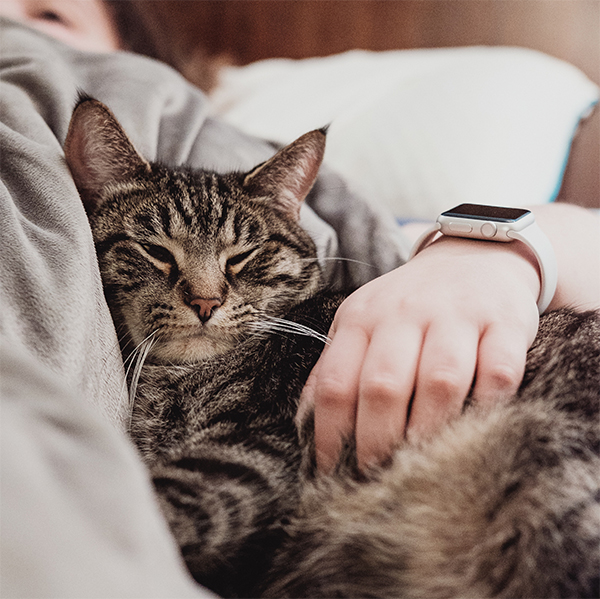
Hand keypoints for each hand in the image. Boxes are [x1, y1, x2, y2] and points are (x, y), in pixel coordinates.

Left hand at [298, 236, 540, 471]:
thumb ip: (336, 366)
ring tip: (422, 466)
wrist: (474, 254)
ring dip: (429, 432)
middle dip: (376, 442)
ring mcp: (457, 316)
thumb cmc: (409, 304)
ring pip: (440, 381)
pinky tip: (477, 428)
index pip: (335, 382)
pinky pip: (498, 372)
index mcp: (362, 318)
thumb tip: (306, 423)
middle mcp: (404, 313)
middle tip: (378, 477)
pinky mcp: (504, 322)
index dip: (329, 435)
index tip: (332, 472)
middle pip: (383, 386)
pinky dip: (488, 406)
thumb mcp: (362, 322)